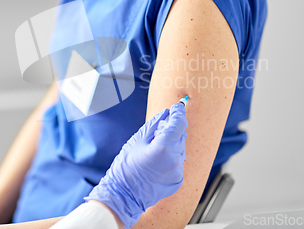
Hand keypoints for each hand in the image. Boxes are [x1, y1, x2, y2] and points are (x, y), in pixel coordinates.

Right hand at [86, 102, 187, 227]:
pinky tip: (156, 163)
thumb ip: (154, 125)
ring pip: (179, 149)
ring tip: (153, 151)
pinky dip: (170, 158)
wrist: (123, 196)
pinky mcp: (177, 180)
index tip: (177, 107)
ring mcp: (177, 171)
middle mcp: (175, 159)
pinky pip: (178, 162)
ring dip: (171, 145)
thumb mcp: (136, 141)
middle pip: (180, 135)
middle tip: (156, 133)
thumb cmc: (125, 168)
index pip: (179, 123)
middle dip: (171, 130)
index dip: (178, 112)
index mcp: (164, 147)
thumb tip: (166, 114)